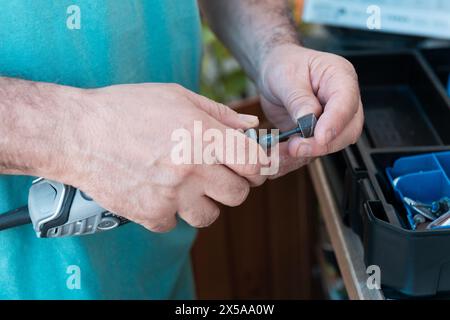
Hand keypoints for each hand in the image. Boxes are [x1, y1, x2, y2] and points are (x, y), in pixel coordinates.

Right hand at [56, 83, 266, 231]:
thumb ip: (220, 114)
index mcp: (205, 137)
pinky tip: (156, 191)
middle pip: (238, 195)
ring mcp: (172, 196)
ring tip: (184, 185)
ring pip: (210, 215)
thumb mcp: (178, 97)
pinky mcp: (151, 215)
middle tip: (215, 174)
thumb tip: (251, 127)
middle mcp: (193, 169)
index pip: (255, 165)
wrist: (78, 132)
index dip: (256, 167)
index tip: (248, 166)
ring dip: (203, 203)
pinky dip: (169, 212)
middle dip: (232, 185)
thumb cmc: (128, 109)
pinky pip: (174, 223)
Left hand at [258, 44, 363, 177]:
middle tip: (297, 147)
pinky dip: (300, 156)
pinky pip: (316, 150)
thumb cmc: (283, 66)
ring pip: (334, 144)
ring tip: (285, 151)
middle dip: (323, 143)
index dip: (335, 122)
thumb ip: (298, 99)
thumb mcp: (285, 77)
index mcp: (340, 77)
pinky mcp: (319, 134)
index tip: (319, 136)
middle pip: (348, 130)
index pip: (346, 102)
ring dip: (310, 152)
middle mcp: (342, 100)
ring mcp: (333, 119)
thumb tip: (308, 122)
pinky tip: (283, 155)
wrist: (273, 72)